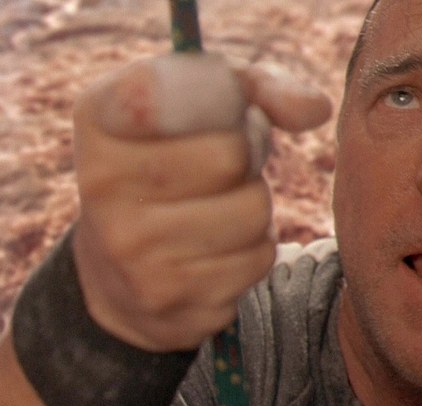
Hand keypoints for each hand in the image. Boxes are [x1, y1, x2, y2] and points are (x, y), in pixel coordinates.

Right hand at [71, 54, 330, 351]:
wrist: (119, 274)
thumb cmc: (177, 168)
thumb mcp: (203, 110)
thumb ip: (259, 90)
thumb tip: (316, 108)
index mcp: (102, 119)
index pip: (161, 93)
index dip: (212, 97)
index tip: (218, 107)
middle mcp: (102, 184)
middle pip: (232, 155)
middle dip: (245, 158)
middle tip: (221, 167)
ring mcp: (132, 248)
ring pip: (253, 210)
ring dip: (253, 205)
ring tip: (218, 207)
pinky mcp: (168, 296)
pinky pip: (259, 258)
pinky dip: (254, 248)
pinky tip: (217, 247)